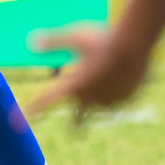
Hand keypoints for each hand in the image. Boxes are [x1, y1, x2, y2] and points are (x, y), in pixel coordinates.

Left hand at [28, 22, 150, 120]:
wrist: (136, 45)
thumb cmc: (103, 39)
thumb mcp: (75, 37)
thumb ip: (54, 42)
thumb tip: (30, 41)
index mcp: (75, 86)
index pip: (51, 100)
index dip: (38, 108)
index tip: (28, 116)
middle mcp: (91, 98)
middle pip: (79, 118)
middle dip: (76, 123)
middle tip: (74, 128)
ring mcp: (110, 101)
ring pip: (100, 103)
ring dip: (99, 96)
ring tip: (106, 76)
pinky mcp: (127, 100)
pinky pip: (119, 97)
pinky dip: (117, 89)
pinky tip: (121, 75)